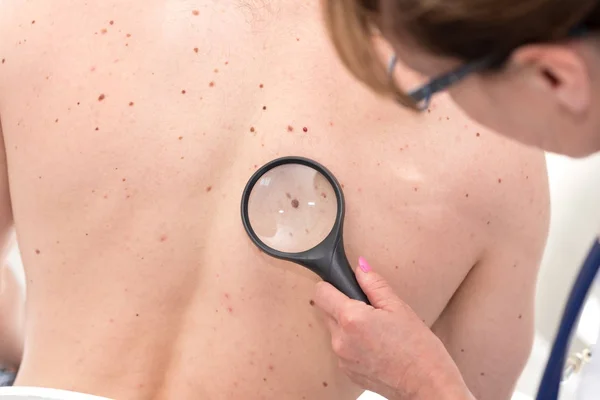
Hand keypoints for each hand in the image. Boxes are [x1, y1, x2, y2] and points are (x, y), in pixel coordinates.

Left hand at [314, 257, 472, 399]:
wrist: (427, 385)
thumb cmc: (418, 348)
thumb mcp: (398, 307)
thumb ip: (374, 284)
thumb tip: (360, 266)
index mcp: (351, 319)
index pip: (320, 293)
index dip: (331, 285)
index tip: (343, 286)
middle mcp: (340, 340)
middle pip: (326, 311)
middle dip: (342, 305)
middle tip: (369, 309)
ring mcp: (342, 358)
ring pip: (335, 330)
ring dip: (348, 326)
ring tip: (376, 330)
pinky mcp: (347, 371)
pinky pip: (342, 348)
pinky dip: (353, 344)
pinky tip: (376, 346)